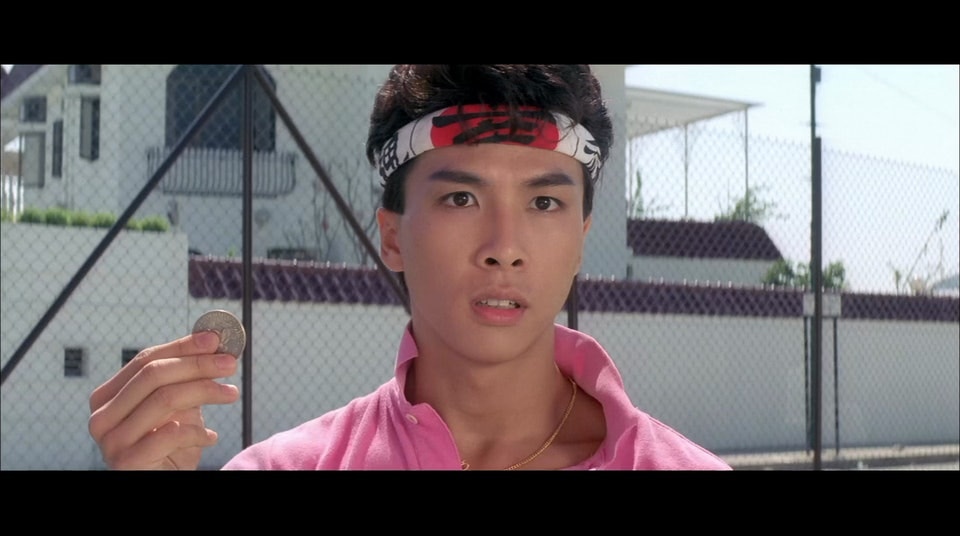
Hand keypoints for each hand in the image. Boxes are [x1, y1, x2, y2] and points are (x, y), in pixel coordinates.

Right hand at [88, 331, 239, 469]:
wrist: (162, 482)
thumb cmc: (171, 446)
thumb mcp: (177, 407)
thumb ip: (186, 377)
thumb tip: (213, 341)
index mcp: (107, 397)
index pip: (145, 360)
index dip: (182, 347)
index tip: (215, 340)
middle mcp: (102, 417)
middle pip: (153, 375)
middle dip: (197, 364)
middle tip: (230, 363)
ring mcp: (111, 441)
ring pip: (164, 399)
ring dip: (205, 391)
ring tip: (231, 394)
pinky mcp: (127, 463)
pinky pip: (171, 433)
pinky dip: (198, 431)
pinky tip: (210, 436)